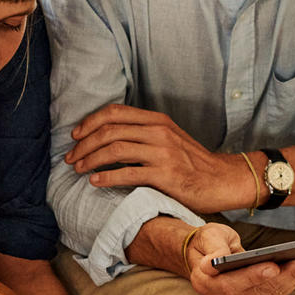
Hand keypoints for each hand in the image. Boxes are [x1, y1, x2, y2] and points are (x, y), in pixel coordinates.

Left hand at [65, 104, 250, 213]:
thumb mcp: (169, 138)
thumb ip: (144, 134)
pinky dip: (107, 177)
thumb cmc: (193, 163)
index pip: (115, 113)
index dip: (90, 122)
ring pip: (115, 150)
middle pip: (110, 131)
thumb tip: (110, 137)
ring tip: (78, 169)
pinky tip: (94, 181)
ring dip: (90, 159)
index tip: (76, 135)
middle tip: (71, 157)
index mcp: (157, 120)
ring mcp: (162, 153)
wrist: (223, 180)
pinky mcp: (166, 175)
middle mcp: (158, 132)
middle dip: (84, 144)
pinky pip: (128, 173)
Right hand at [186, 223, 294, 294]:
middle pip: (256, 291)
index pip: (230, 284)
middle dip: (286, 275)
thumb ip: (213, 248)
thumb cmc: (210, 244)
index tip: (273, 266)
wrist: (206, 258)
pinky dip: (290, 285)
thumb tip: (213, 261)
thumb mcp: (209, 236)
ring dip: (293, 280)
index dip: (253, 276)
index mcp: (204, 283)